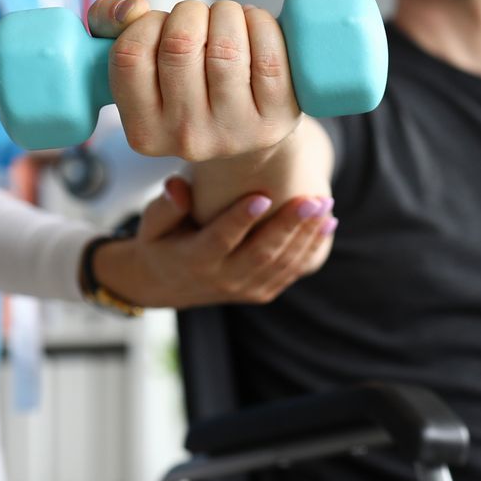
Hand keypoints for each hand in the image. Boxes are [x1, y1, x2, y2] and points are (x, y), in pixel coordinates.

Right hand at [88, 0, 300, 164]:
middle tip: (200, 21)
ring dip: (226, 13)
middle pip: (180, 43)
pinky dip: (260, 22)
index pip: (129, 55)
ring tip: (227, 22)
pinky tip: (254, 27)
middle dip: (190, 12)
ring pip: (225, 44)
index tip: (161, 26)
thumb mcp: (141, 64)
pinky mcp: (277, 118)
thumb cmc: (188, 83)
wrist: (248, 125)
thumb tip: (131, 8)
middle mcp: (187, 139)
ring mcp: (235, 132)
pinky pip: (268, 53)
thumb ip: (110, 25)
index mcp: (144, 131)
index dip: (146, 23)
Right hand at [96, 177, 335, 309]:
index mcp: (194, 260)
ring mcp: (244, 290)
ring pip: (281, 265)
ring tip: (326, 207)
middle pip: (260, 254)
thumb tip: (178, 187)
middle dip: (289, 227)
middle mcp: (222, 279)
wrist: (167, 285)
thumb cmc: (161, 241)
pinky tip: (328, 224)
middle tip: (313, 201)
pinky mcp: (260, 293)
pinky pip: (289, 273)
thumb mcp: (152, 225)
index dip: (240, 219)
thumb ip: (166, 206)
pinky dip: (311, 250)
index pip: (220, 240)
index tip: (262, 195)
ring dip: (307, 237)